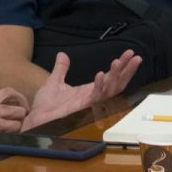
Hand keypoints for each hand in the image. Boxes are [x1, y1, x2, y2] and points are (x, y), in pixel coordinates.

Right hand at [0, 87, 28, 148]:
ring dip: (17, 131)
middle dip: (22, 118)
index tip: (22, 105)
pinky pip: (8, 138)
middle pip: (20, 111)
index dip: (20, 98)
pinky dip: (10, 140)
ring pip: (17, 125)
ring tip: (10, 134)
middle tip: (19, 123)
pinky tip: (5, 142)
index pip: (10, 92)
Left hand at [24, 50, 142, 128]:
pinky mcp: (81, 108)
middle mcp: (93, 97)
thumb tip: (62, 55)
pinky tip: (101, 74)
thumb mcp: (54, 82)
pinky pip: (95, 97)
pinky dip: (100, 86)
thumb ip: (61, 69)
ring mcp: (89, 103)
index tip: (129, 54)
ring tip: (119, 61)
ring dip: (116, 76)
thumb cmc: (46, 106)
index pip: (111, 77)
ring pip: (109, 90)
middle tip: (136, 56)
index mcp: (90, 90)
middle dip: (127, 71)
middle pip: (117, 83)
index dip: (122, 66)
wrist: (35, 118)